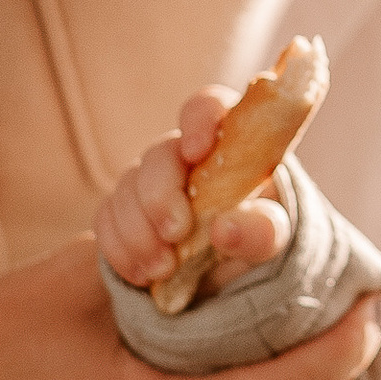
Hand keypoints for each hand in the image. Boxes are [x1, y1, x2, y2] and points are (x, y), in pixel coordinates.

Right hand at [96, 86, 290, 292]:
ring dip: (139, 232)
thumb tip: (223, 229)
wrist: (227, 270)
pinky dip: (120, 248)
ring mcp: (150, 181)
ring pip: (126, 188)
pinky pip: (106, 219)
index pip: (208, 106)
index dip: (199, 120)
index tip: (197, 152)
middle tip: (176, 234)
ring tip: (163, 269)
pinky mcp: (124, 211)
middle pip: (159, 154)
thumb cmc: (255, 235)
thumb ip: (263, 230)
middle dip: (160, 195)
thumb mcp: (273, 238)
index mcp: (227, 144)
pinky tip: (141, 273)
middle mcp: (184, 155)